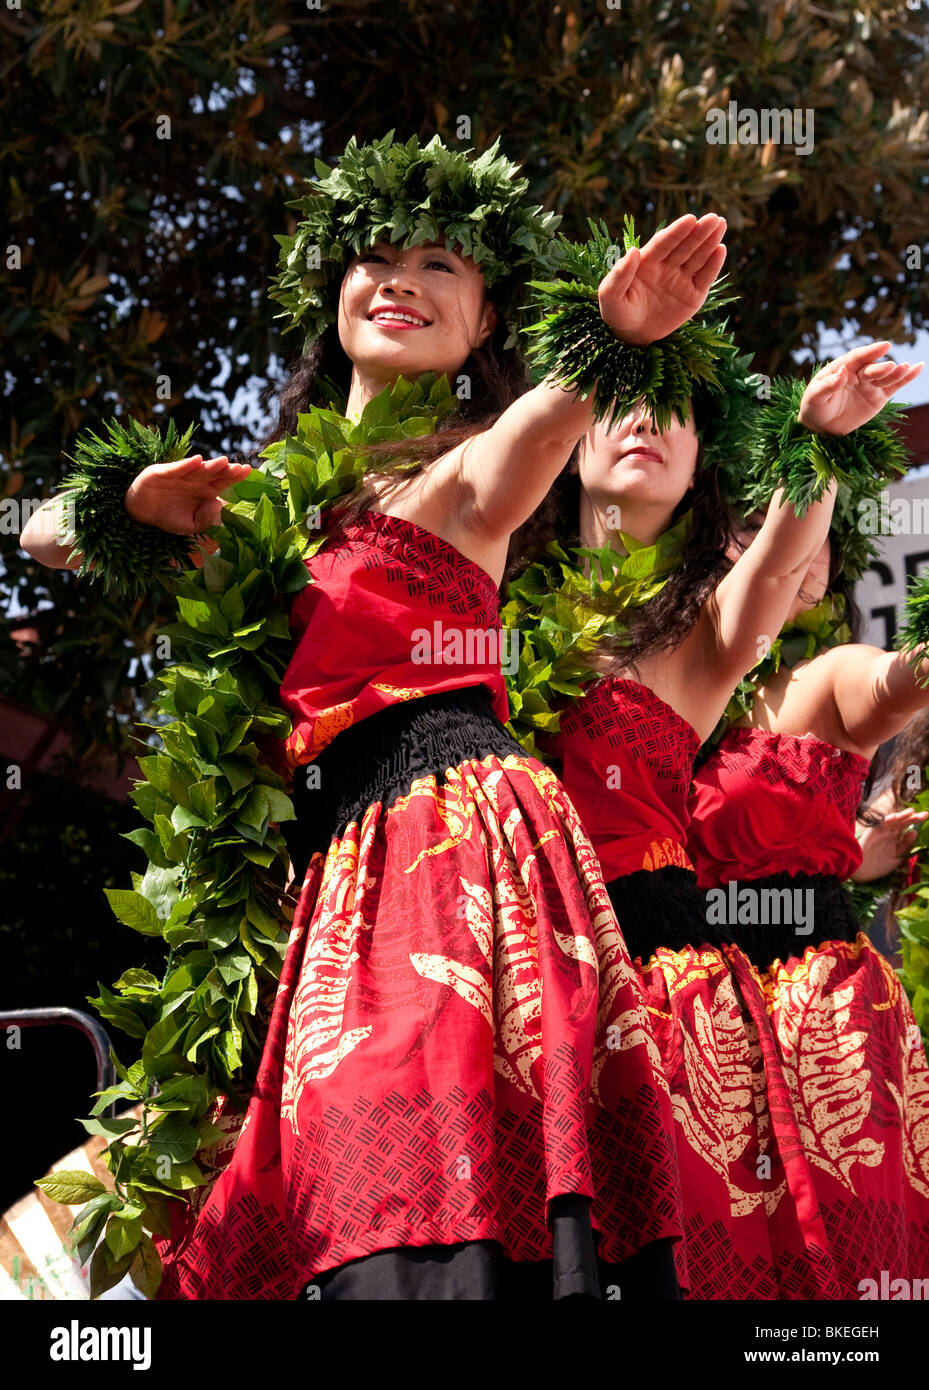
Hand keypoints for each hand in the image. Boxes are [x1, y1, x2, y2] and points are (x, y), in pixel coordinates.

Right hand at [124, 455, 250, 533]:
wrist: (140, 514)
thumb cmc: (169, 517)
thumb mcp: (189, 525)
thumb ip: (205, 519)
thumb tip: (219, 505)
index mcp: (206, 491)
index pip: (224, 482)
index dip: (236, 476)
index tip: (248, 470)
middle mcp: (196, 480)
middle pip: (214, 473)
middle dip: (227, 470)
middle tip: (240, 467)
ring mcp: (180, 474)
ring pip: (198, 469)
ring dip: (210, 465)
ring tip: (224, 462)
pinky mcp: (162, 472)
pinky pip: (175, 469)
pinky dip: (185, 465)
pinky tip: (196, 462)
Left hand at [598, 213, 726, 345]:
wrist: (632, 336)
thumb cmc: (617, 313)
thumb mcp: (610, 296)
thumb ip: (619, 275)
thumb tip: (633, 251)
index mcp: (647, 262)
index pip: (664, 243)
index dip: (677, 231)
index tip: (690, 219)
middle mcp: (666, 266)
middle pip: (685, 246)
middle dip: (699, 232)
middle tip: (713, 218)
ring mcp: (681, 279)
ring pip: (698, 257)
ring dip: (710, 241)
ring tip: (721, 225)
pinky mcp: (693, 295)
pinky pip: (705, 278)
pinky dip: (714, 265)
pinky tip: (721, 250)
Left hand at [798, 342, 922, 434]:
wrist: (821, 426)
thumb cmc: (814, 407)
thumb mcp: (815, 397)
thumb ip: (827, 385)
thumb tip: (842, 372)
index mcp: (841, 368)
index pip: (856, 357)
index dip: (870, 351)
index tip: (884, 346)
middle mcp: (857, 373)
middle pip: (872, 368)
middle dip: (882, 367)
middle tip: (891, 366)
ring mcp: (869, 384)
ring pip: (885, 377)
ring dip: (897, 372)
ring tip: (906, 368)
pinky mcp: (878, 397)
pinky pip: (894, 386)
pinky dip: (906, 378)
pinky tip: (918, 368)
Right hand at [852, 807, 927, 881]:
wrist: (863, 871)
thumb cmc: (879, 865)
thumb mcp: (897, 856)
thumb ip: (906, 845)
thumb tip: (915, 832)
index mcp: (896, 837)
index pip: (907, 826)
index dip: (916, 821)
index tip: (926, 816)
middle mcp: (889, 832)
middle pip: (902, 822)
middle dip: (913, 817)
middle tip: (925, 814)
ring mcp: (881, 831)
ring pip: (893, 821)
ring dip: (902, 816)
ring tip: (911, 812)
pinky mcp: (872, 832)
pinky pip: (880, 824)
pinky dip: (887, 820)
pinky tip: (895, 818)